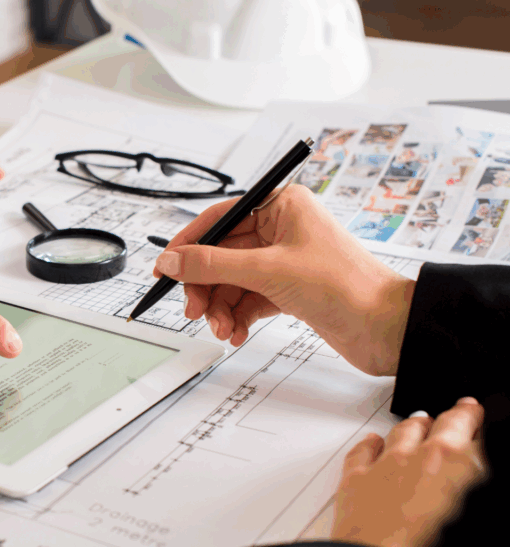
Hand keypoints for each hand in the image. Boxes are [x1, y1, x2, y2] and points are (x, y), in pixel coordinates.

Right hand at [154, 185, 414, 375]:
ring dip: (220, 307)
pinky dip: (238, 317)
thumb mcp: (267, 270)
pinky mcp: (288, 288)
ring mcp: (284, 260)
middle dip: (205, 286)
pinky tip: (237, 333)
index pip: (218, 219)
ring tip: (222, 329)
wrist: (387, 328)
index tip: (165, 270)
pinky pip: (248, 298)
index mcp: (281, 206)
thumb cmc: (346, 286)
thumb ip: (212, 265)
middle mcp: (281, 229)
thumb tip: (171, 260)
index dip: (188, 245)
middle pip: (220, 254)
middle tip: (194, 310)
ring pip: (231, 280)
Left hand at [331, 397, 486, 546]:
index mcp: (454, 463)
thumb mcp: (465, 507)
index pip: (468, 427)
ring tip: (420, 420)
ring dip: (414, 425)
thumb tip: (467, 472)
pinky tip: (373, 442)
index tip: (477, 412)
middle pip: (439, 423)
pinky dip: (370, 444)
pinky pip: (362, 451)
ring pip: (401, 431)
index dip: (474, 418)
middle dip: (452, 415)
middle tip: (461, 410)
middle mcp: (418, 456)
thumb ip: (466, 480)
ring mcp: (384, 464)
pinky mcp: (355, 478)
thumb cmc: (428, 546)